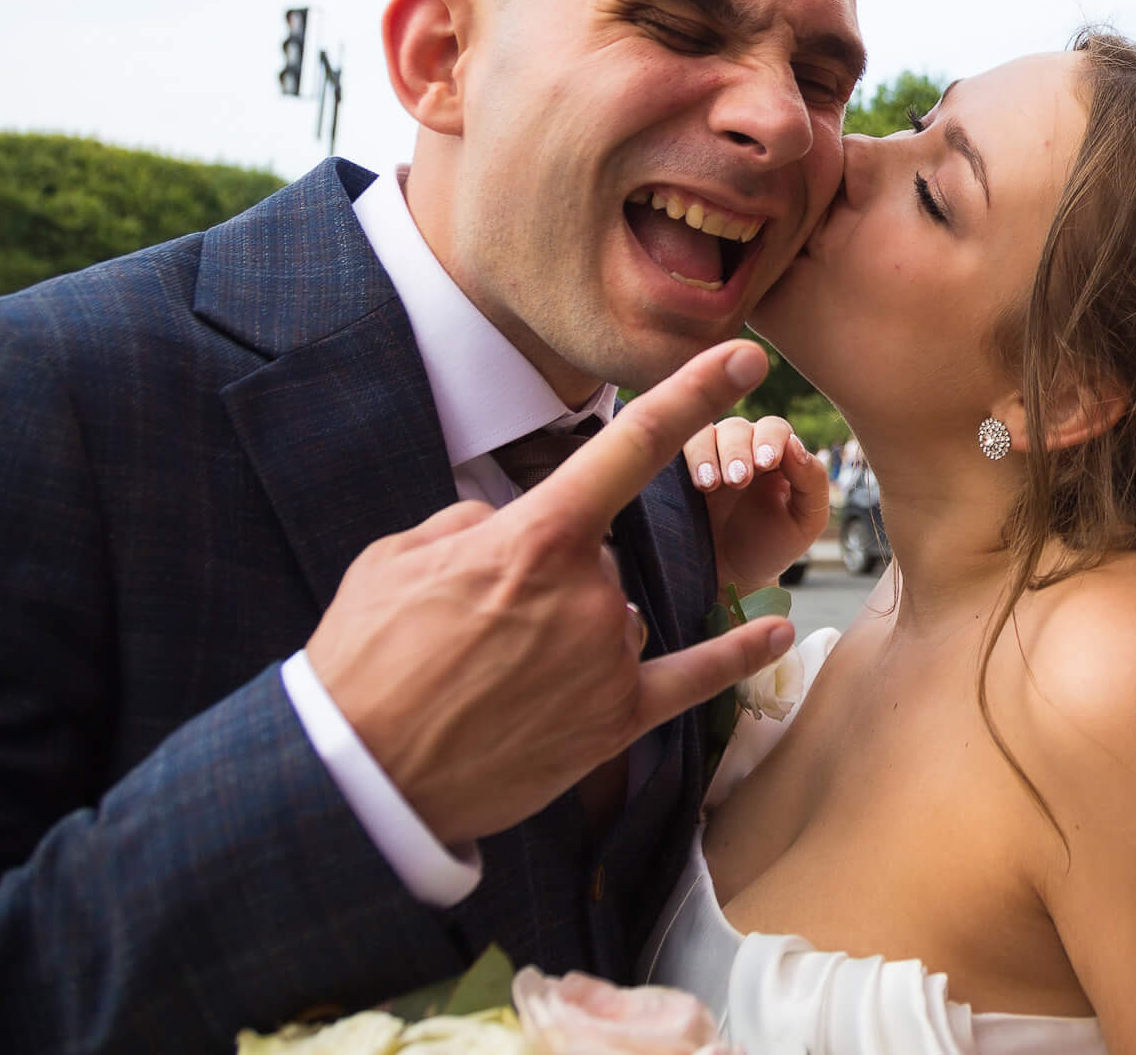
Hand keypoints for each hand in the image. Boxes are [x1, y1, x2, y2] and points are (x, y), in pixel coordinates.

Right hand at [305, 341, 797, 847]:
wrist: (357, 779)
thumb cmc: (365, 659)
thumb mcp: (398, 557)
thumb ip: (472, 522)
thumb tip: (510, 526)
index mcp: (537, 538)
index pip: (633, 445)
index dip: (696, 392)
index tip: (747, 356)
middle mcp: (589, 592)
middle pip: (602, 558)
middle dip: (550, 581)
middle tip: (473, 631)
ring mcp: (608, 657)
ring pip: (617, 614)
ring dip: (573, 632)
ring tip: (494, 678)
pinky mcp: (615, 720)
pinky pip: (692, 677)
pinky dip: (738, 657)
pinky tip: (778, 634)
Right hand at [684, 414, 833, 590]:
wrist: (733, 578)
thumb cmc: (774, 545)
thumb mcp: (807, 519)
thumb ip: (811, 480)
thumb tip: (795, 443)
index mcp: (779, 456)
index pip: (775, 429)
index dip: (770, 440)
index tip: (765, 464)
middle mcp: (745, 449)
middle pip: (740, 428)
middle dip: (738, 451)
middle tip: (739, 481)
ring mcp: (713, 459)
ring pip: (708, 433)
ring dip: (710, 453)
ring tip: (713, 486)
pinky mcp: (686, 472)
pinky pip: (684, 448)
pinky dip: (691, 458)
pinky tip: (699, 483)